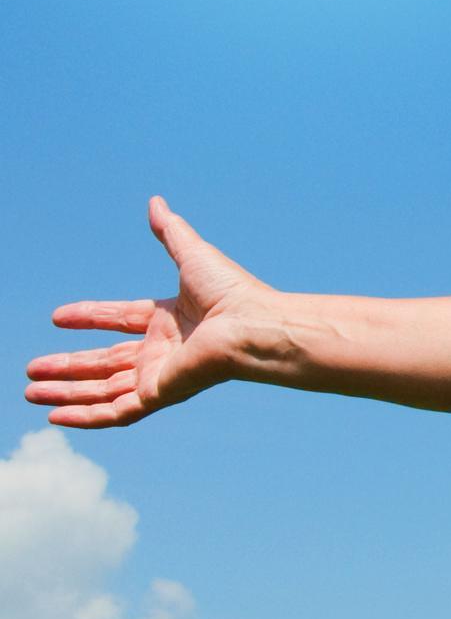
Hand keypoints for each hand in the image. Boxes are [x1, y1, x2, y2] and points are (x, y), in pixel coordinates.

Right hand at [24, 197, 275, 429]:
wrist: (252, 326)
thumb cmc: (232, 292)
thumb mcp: (192, 255)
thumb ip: (170, 232)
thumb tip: (156, 201)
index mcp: (170, 320)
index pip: (120, 319)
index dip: (89, 317)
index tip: (57, 316)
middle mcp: (163, 350)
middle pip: (104, 362)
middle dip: (67, 367)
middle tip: (31, 368)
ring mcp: (159, 375)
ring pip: (103, 390)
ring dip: (66, 393)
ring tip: (29, 392)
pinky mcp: (159, 394)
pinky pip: (115, 412)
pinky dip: (86, 417)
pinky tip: (56, 417)